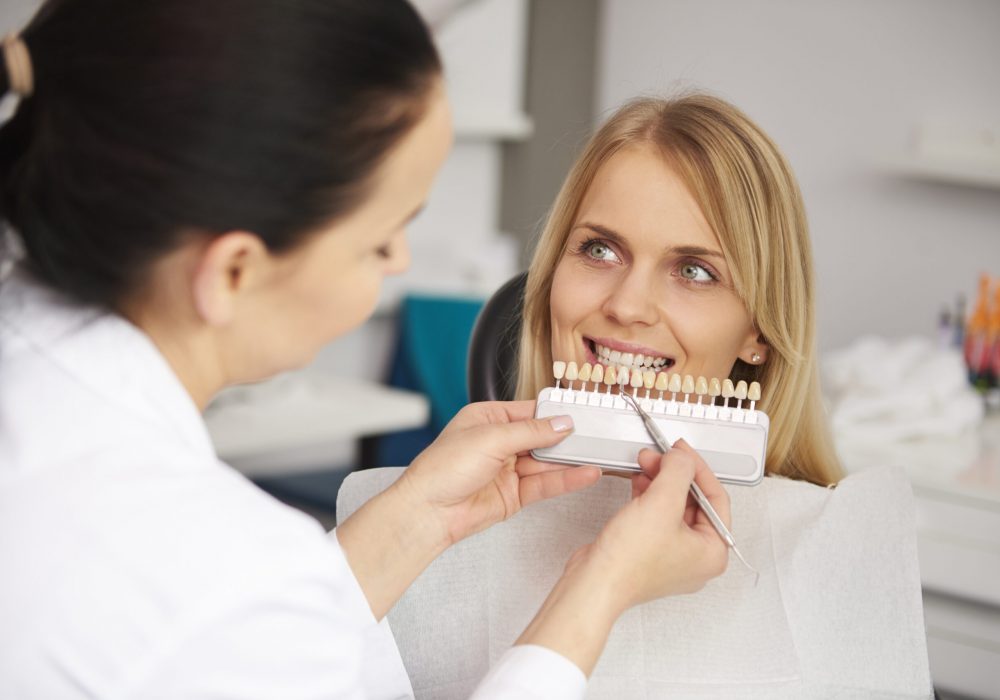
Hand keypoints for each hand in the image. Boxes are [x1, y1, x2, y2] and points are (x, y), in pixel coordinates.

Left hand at [396, 400, 601, 546]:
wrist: (429, 511)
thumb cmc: (442, 469)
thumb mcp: (491, 438)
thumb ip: (531, 432)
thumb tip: (561, 423)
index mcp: (488, 419)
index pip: (530, 411)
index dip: (555, 412)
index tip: (580, 412)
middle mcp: (499, 443)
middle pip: (542, 437)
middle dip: (567, 438)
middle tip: (596, 434)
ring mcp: (508, 470)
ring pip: (547, 462)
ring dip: (571, 460)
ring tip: (598, 454)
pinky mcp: (514, 495)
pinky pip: (545, 484)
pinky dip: (567, 479)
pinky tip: (585, 474)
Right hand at [515, 440, 730, 674]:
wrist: (594, 582)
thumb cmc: (628, 562)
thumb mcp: (661, 503)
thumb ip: (678, 472)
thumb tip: (682, 458)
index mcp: (713, 552)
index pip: (716, 498)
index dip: (698, 468)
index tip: (682, 451)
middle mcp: (696, 557)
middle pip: (694, 501)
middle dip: (674, 474)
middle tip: (659, 456)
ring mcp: (672, 556)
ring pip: (673, 507)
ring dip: (660, 482)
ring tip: (646, 465)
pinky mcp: (650, 552)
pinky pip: (657, 516)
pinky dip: (649, 496)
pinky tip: (639, 483)